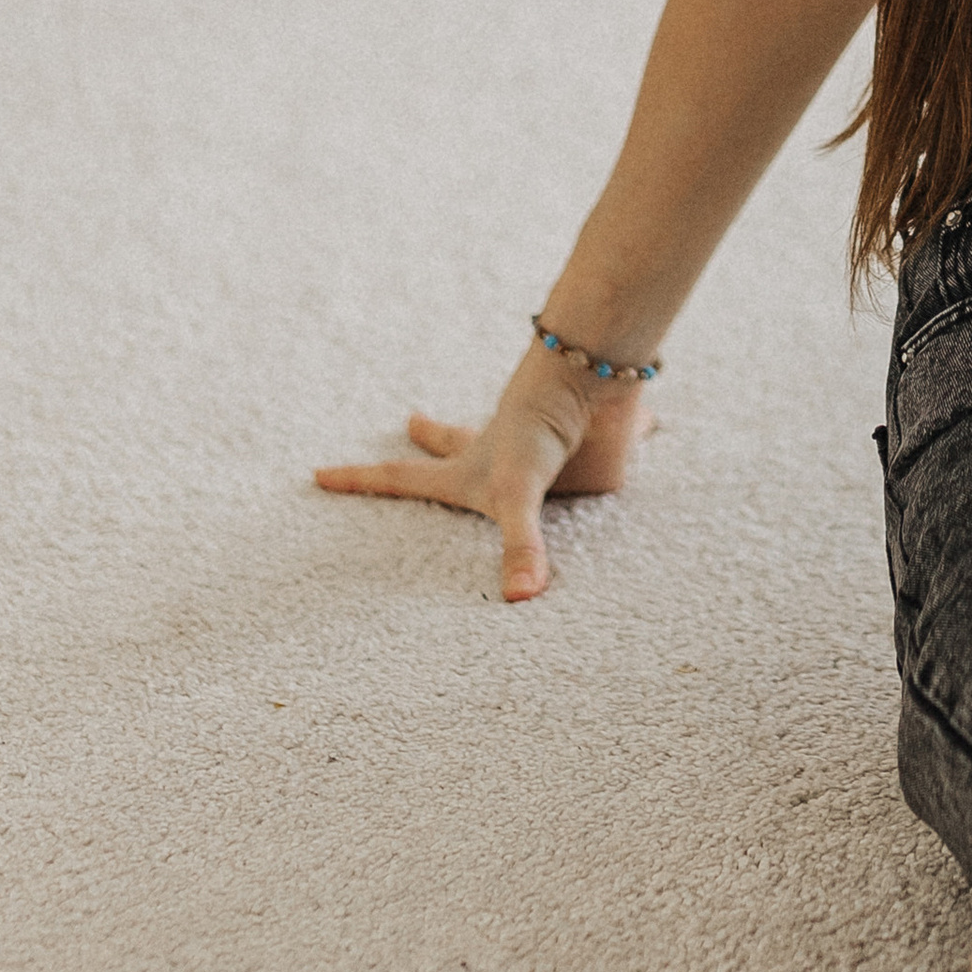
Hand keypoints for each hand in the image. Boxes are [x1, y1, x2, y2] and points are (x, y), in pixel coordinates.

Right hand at [313, 328, 656, 598]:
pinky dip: (634, 433)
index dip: (360, 481)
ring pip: (541, 456)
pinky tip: (655, 426)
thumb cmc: (543, 426)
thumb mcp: (519, 492)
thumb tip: (519, 600)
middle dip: (433, 438)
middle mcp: (508, 460)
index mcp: (473, 469)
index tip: (316, 473)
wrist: (595, 371)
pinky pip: (618, 440)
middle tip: (412, 420)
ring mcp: (552, 455)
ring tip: (546, 440)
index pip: (403, 478)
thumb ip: (520, 545)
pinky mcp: (599, 450)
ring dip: (542, 452)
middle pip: (459, 447)